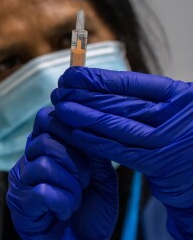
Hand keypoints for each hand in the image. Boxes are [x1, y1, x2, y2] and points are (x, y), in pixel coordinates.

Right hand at [7, 108, 118, 239]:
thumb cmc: (90, 218)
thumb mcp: (101, 181)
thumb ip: (94, 154)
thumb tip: (87, 129)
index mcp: (43, 152)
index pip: (46, 119)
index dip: (69, 128)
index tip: (88, 153)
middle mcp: (26, 164)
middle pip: (46, 140)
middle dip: (76, 160)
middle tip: (84, 182)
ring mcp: (19, 186)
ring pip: (44, 165)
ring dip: (71, 184)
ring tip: (75, 200)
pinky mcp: (20, 208)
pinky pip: (42, 192)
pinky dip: (63, 201)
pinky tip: (65, 212)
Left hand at [52, 67, 192, 239]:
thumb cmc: (184, 136)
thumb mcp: (174, 110)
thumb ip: (145, 99)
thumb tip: (96, 85)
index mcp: (180, 95)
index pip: (131, 82)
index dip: (97, 79)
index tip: (71, 76)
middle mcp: (175, 115)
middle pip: (120, 102)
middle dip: (85, 96)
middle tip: (58, 92)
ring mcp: (167, 140)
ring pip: (117, 125)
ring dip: (85, 116)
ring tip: (62, 110)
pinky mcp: (158, 163)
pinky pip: (120, 150)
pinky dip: (96, 142)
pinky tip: (76, 134)